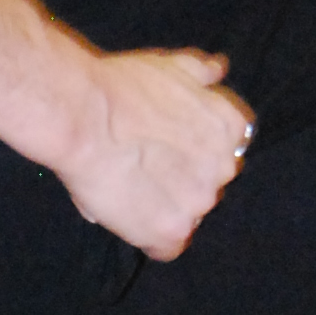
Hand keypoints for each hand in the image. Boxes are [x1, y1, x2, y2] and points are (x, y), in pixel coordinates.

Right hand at [56, 48, 252, 259]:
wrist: (85, 114)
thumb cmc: (121, 86)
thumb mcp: (170, 66)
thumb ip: (201, 73)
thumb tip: (219, 68)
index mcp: (231, 130)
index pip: (223, 153)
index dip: (192, 153)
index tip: (164, 149)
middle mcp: (225, 168)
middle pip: (207, 186)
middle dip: (181, 181)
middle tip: (143, 169)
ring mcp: (201, 202)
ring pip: (188, 217)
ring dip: (164, 209)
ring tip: (129, 189)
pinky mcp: (172, 231)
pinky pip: (167, 248)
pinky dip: (150, 239)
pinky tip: (128, 218)